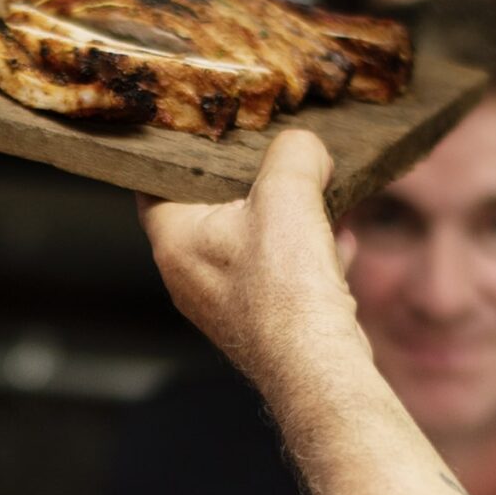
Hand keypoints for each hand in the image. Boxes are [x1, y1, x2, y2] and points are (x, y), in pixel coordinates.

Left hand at [137, 129, 367, 387]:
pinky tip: (342, 241)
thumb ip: (292, 153)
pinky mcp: (261, 320)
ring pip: (250, 242)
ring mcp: (224, 302)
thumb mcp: (288, 195)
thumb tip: (303, 145)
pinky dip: (308, 254)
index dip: (177, 150)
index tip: (204, 127)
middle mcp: (189, 275)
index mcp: (174, 241)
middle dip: (248, 182)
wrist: (318, 366)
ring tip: (320, 192)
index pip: (153, 181)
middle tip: (276, 154)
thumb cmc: (286, 289)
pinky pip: (280, 274)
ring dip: (286, 217)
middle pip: (209, 209)